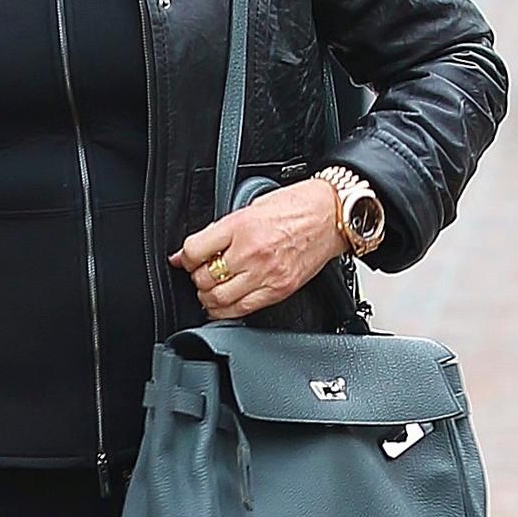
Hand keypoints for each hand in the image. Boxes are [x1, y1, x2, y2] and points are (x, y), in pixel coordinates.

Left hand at [175, 180, 347, 320]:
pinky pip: (243, 310)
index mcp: (241, 226)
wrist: (331, 215)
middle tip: (200, 275)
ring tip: (211, 290)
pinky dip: (227, 310)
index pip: (195, 251)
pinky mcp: (279, 290)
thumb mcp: (251, 206)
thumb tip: (191, 251)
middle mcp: (251, 252)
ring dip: (208, 298)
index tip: (187, 260)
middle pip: (205, 279)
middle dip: (197, 279)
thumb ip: (219, 230)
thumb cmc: (297, 206)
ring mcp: (266, 274)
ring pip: (219, 299)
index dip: (186, 258)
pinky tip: (225, 303)